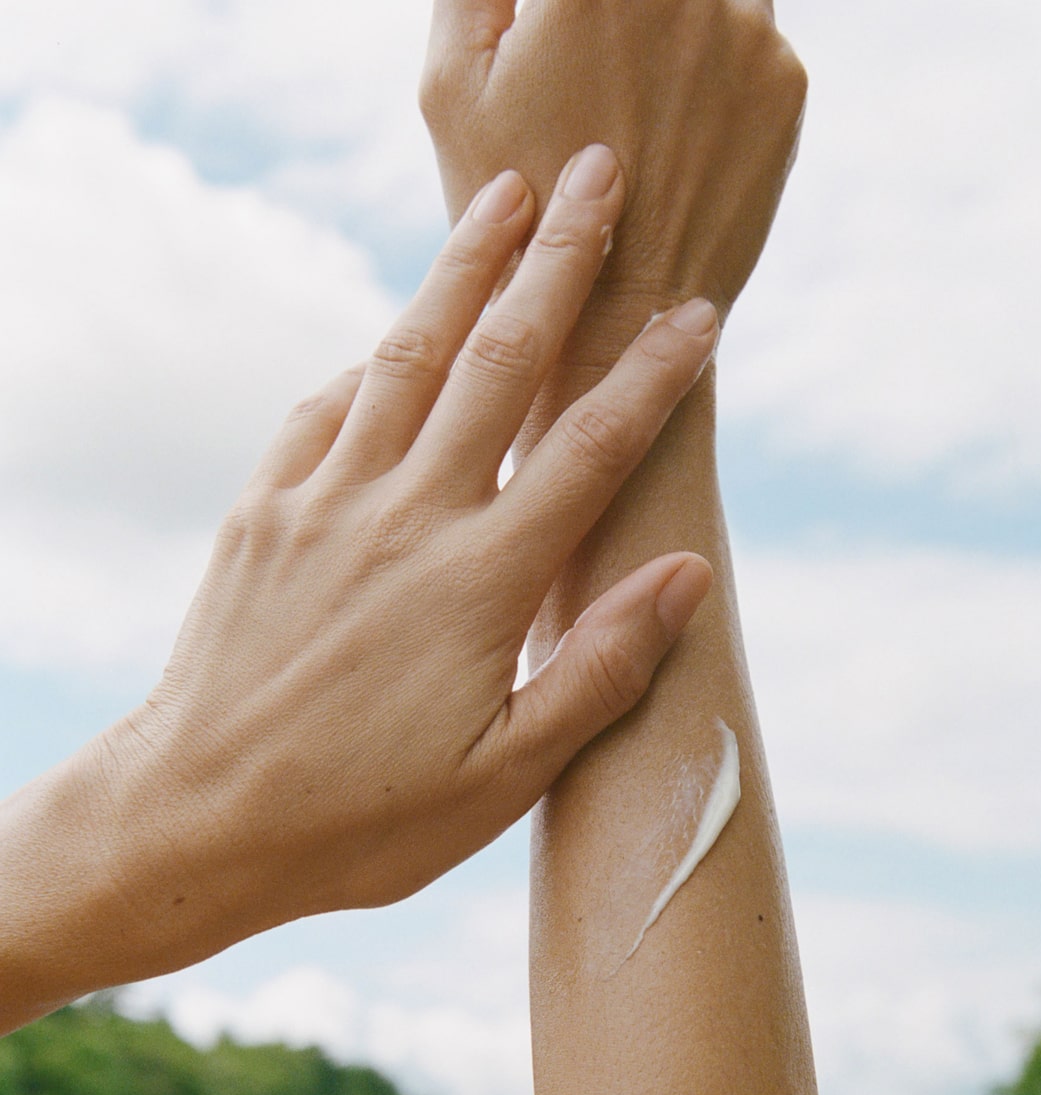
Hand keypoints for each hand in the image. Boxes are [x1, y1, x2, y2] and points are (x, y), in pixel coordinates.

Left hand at [93, 151, 716, 976]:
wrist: (191, 819)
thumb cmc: (360, 817)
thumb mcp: (504, 775)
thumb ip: (599, 669)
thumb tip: (686, 576)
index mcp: (479, 582)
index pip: (589, 448)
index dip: (651, 373)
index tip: (695, 311)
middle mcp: (405, 517)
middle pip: (498, 361)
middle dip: (558, 259)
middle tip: (599, 174)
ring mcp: (325, 503)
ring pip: (408, 356)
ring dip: (462, 267)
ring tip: (504, 197)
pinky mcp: (264, 510)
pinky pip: (325, 408)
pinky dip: (370, 362)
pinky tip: (393, 338)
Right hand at [420, 0, 806, 323]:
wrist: (619, 317)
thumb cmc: (522, 209)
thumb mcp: (452, 86)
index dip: (570, 11)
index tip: (562, 39)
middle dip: (622, 17)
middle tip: (598, 78)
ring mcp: (746, 30)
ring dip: (676, 26)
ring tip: (637, 107)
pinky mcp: (785, 82)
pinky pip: (751, 43)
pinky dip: (717, 74)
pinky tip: (677, 136)